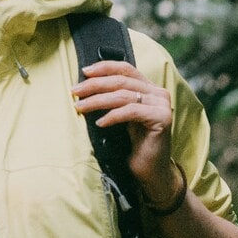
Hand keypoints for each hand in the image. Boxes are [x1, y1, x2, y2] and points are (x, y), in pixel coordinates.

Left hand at [72, 60, 184, 208]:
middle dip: (95, 85)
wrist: (151, 171)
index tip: (84, 72)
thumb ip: (114, 98)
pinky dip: (112, 116)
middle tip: (75, 91)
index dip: (104, 67)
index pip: (125, 69)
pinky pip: (131, 111)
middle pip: (121, 81)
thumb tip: (85, 85)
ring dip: (98, 100)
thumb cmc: (134, 145)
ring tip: (81, 107)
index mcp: (149, 88)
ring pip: (124, 95)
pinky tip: (100, 123)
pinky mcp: (162, 118)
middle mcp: (158, 93)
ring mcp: (162, 105)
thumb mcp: (121, 116)